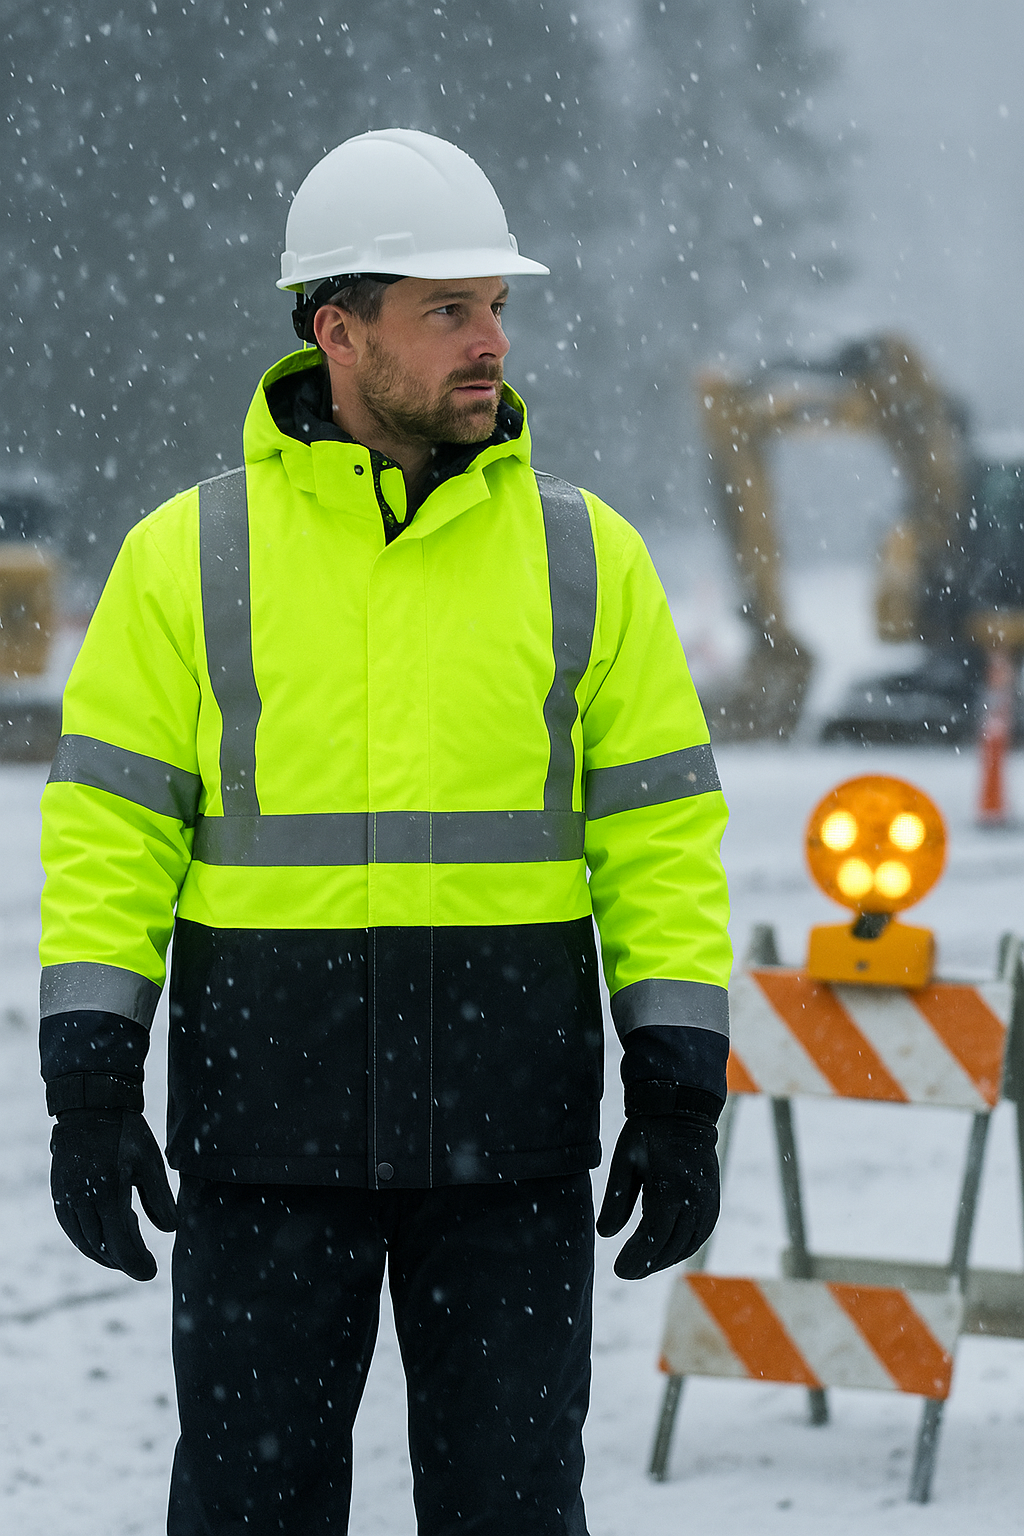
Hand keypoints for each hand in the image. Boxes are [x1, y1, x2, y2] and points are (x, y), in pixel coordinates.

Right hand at [50, 1109, 176, 1281]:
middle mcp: (81, 1202)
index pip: (120, 1247)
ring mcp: (66, 1199)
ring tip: (126, 1252)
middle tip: (142, 1264)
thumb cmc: (126, 1134)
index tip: (152, 1272)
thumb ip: (159, 1199)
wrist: (91, 1107)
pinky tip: (105, 1235)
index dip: (136, 1265)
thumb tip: (169, 1230)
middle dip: (123, 1261)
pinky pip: (72, 1228)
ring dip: (105, 1253)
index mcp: (107, 1196)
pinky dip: (88, 1239)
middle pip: (101, 1249)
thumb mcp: (150, 1163)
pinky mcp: (59, 1193)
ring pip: (84, 1242)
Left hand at [596, 1112, 719, 1279]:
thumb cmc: (648, 1133)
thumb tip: (605, 1234)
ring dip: (665, 1259)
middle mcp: (695, 1199)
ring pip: (688, 1244)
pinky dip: (683, 1248)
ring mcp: (709, 1201)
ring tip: (642, 1265)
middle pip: (671, 1245)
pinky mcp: (714, 1201)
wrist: (683, 1111)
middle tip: (626, 1271)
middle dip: (647, 1264)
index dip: (636, 1258)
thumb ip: (616, 1199)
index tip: (619, 1270)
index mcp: (671, 1188)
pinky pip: (700, 1235)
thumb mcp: (624, 1159)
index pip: (653, 1237)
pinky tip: (666, 1252)